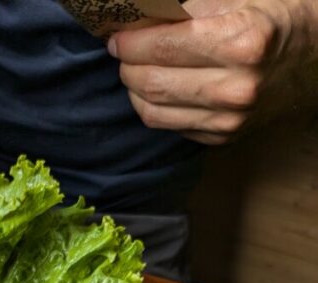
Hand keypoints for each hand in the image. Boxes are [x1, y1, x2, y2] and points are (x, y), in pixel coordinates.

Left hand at [108, 0, 317, 144]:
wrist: (313, 56)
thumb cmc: (272, 17)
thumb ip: (187, 8)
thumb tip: (139, 16)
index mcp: (241, 43)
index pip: (163, 47)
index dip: (130, 42)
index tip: (116, 36)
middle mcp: (235, 88)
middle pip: (151, 84)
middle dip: (127, 67)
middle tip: (122, 52)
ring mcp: (230, 119)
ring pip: (153, 112)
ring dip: (134, 90)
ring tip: (135, 70)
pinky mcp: (223, 137)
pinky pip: (171, 126)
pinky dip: (155, 106)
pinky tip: (160, 87)